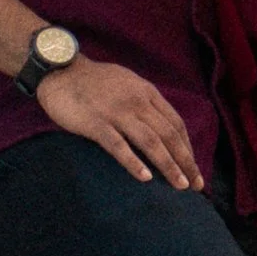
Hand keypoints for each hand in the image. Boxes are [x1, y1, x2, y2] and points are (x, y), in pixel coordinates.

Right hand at [40, 54, 205, 190]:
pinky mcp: (96, 123)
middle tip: (196, 185)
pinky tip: (145, 178)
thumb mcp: (128, 83)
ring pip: (150, 141)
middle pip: (168, 134)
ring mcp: (117, 112)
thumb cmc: (93, 80)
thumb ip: (144, 101)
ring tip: (179, 185)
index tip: (194, 167)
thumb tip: (159, 124)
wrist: (60, 70)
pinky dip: (134, 162)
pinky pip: (119, 145)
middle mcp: (137, 101)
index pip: (175, 122)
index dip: (187, 147)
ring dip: (168, 165)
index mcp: (146, 92)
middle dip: (185, 160)